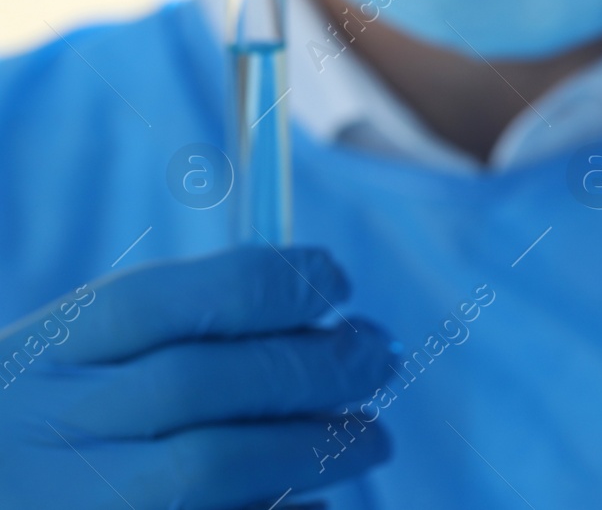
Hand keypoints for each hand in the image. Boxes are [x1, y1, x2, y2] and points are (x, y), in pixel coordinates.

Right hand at [0, 246, 395, 509]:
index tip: (339, 282)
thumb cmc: (69, 427)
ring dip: (316, 445)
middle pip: (197, 380)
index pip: (157, 300)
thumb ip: (193, 325)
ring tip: (371, 438)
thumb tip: (328, 301)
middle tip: (381, 357)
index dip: (271, 283)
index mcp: (53, 352)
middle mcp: (51, 427)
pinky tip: (317, 500)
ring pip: (210, 466)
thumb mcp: (90, 357)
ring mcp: (73, 505)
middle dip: (313, 364)